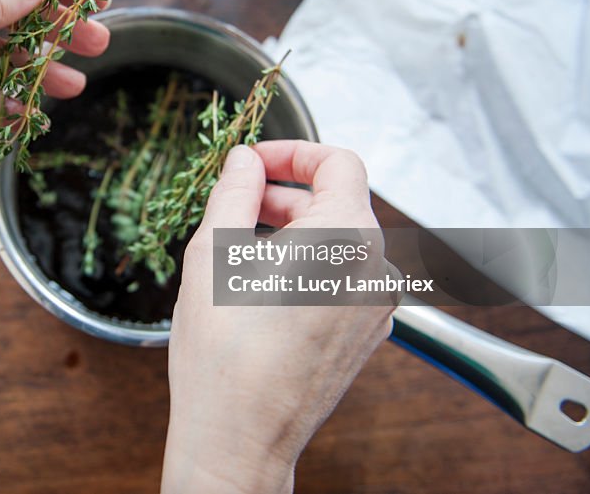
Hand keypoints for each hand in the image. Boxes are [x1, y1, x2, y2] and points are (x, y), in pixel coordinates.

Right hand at [161, 141, 394, 493]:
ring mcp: (375, 306)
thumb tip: (245, 160)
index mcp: (347, 236)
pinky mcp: (364, 335)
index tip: (255, 162)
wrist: (240, 437)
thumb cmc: (224, 352)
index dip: (293, 152)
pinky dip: (308, 268)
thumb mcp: (214, 252)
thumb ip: (235, 190)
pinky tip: (261, 287)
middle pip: (339, 202)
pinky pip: (342, 280)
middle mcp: (376, 268)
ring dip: (294, 233)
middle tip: (234, 205)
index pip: (339, 162)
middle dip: (285, 195)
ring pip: (339, 243)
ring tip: (239, 251)